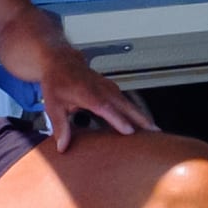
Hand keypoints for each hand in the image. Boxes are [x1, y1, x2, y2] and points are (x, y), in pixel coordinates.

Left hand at [37, 55, 157, 152]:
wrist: (62, 61)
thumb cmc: (58, 82)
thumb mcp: (53, 105)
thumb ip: (60, 127)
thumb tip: (62, 146)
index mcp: (88, 94)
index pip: (106, 108)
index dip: (118, 119)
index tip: (130, 131)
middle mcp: (102, 90)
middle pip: (125, 105)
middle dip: (140, 118)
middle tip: (155, 132)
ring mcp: (109, 88)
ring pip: (129, 103)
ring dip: (142, 116)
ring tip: (154, 131)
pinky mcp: (112, 89)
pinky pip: (127, 101)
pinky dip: (136, 111)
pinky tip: (142, 122)